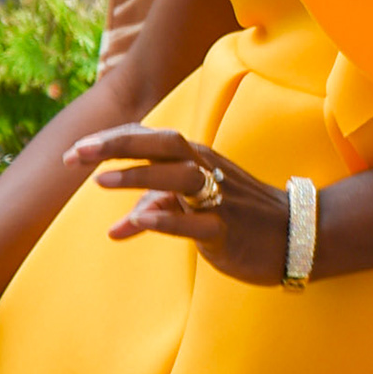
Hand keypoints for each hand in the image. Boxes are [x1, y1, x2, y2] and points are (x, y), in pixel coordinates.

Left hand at [66, 127, 293, 286]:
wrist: (297, 235)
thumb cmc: (240, 217)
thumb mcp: (193, 209)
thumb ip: (155, 212)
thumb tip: (114, 230)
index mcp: (197, 160)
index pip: (151, 138)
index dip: (112, 141)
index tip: (74, 152)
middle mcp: (207, 170)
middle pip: (163, 145)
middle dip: (119, 145)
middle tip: (76, 154)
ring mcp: (220, 198)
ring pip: (179, 178)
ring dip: (139, 175)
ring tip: (99, 181)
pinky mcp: (228, 229)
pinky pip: (196, 222)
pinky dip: (167, 219)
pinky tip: (137, 220)